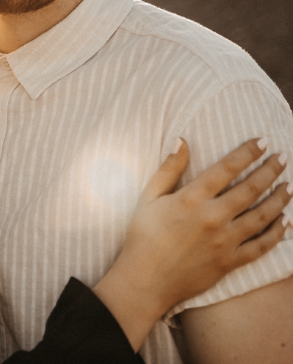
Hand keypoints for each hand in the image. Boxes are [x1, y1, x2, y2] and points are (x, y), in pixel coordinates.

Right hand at [93, 138, 290, 350]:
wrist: (145, 280)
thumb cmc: (142, 236)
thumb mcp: (148, 197)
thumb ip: (168, 168)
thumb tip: (181, 140)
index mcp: (191, 198)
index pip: (226, 168)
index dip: (248, 153)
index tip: (263, 141)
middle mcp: (212, 217)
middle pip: (250, 189)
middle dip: (270, 170)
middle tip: (283, 157)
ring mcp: (224, 242)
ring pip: (262, 216)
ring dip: (279, 199)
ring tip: (289, 185)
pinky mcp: (230, 262)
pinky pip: (261, 246)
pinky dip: (276, 233)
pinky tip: (285, 222)